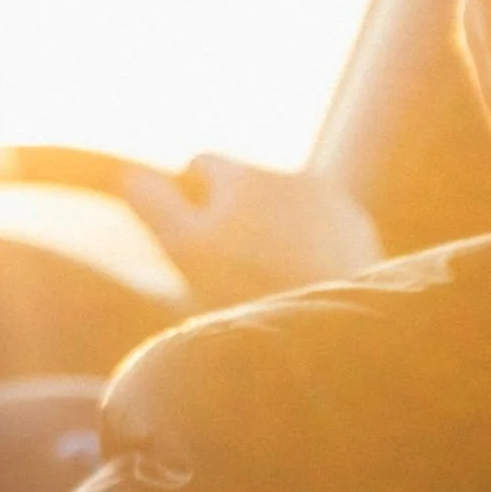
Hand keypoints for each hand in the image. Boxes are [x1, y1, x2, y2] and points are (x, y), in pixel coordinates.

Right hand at [122, 154, 383, 309]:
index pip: (203, 162)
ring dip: (273, 228)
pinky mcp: (360, 231)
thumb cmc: (248, 290)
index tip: (192, 234)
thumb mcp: (185, 249)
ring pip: (286, 205)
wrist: (331, 329)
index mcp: (243, 175)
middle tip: (228, 268)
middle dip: (235, 213)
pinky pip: (323, 227)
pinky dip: (310, 247)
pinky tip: (303, 284)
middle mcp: (290, 175)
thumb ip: (155, 205)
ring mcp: (332, 200)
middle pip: (246, 184)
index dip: (190, 197)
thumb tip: (130, 175)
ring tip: (268, 281)